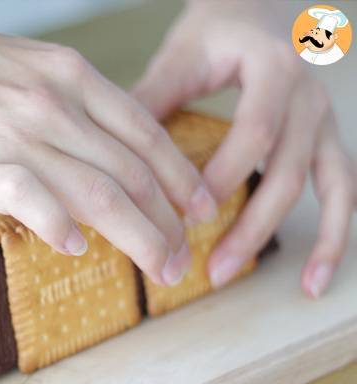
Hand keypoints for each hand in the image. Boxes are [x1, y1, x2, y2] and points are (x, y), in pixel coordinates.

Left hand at [133, 1, 355, 296]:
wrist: (259, 6)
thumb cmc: (216, 30)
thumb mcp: (182, 55)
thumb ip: (152, 100)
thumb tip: (114, 158)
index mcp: (272, 70)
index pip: (252, 132)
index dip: (223, 178)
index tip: (187, 218)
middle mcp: (308, 96)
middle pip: (287, 170)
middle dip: (253, 226)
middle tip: (215, 272)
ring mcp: (324, 120)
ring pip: (327, 187)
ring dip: (310, 241)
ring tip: (299, 290)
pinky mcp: (325, 139)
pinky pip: (342, 190)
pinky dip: (337, 234)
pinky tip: (317, 275)